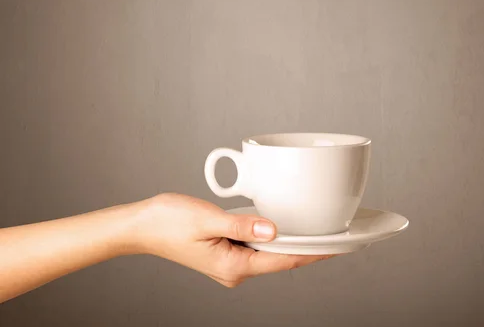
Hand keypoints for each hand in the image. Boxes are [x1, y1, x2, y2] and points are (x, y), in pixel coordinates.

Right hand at [131, 193, 331, 286]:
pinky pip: (254, 248)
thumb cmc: (169, 222)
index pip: (281, 262)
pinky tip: (280, 228)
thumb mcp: (208, 219)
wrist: (142, 226)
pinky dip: (270, 239)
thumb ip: (243, 226)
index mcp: (233, 266)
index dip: (310, 254)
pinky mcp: (224, 253)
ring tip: (313, 231)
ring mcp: (229, 263)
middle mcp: (234, 270)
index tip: (334, 248)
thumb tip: (274, 231)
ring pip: (267, 254)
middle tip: (332, 236)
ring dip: (287, 243)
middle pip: (278, 260)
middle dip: (305, 249)